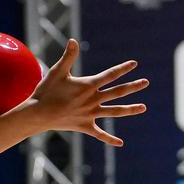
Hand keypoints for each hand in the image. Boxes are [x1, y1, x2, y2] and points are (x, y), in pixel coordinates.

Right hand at [26, 38, 148, 146]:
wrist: (38, 114)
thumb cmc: (46, 92)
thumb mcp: (57, 72)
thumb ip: (68, 57)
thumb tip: (73, 40)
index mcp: (88, 86)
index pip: (110, 75)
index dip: (123, 69)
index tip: (134, 64)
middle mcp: (92, 100)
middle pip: (117, 92)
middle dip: (133, 86)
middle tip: (146, 82)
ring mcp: (90, 114)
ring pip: (114, 112)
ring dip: (129, 109)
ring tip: (143, 107)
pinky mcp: (84, 126)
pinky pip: (99, 134)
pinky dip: (109, 139)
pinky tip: (120, 143)